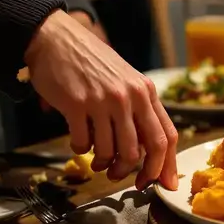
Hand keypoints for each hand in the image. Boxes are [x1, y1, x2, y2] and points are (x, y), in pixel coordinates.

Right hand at [24, 11, 178, 188]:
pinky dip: (81, 151)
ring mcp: (103, 100)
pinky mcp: (77, 104)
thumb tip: (148, 151)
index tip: (160, 184)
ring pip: (114, 152)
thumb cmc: (91, 62)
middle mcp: (129, 96)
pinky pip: (83, 144)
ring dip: (105, 165)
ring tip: (99, 163)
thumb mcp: (125, 80)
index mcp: (145, 92)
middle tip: (123, 179)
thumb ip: (139, 110)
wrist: (57, 39)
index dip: (165, 166)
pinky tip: (78, 143)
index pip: (166, 136)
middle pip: (144, 150)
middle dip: (136, 173)